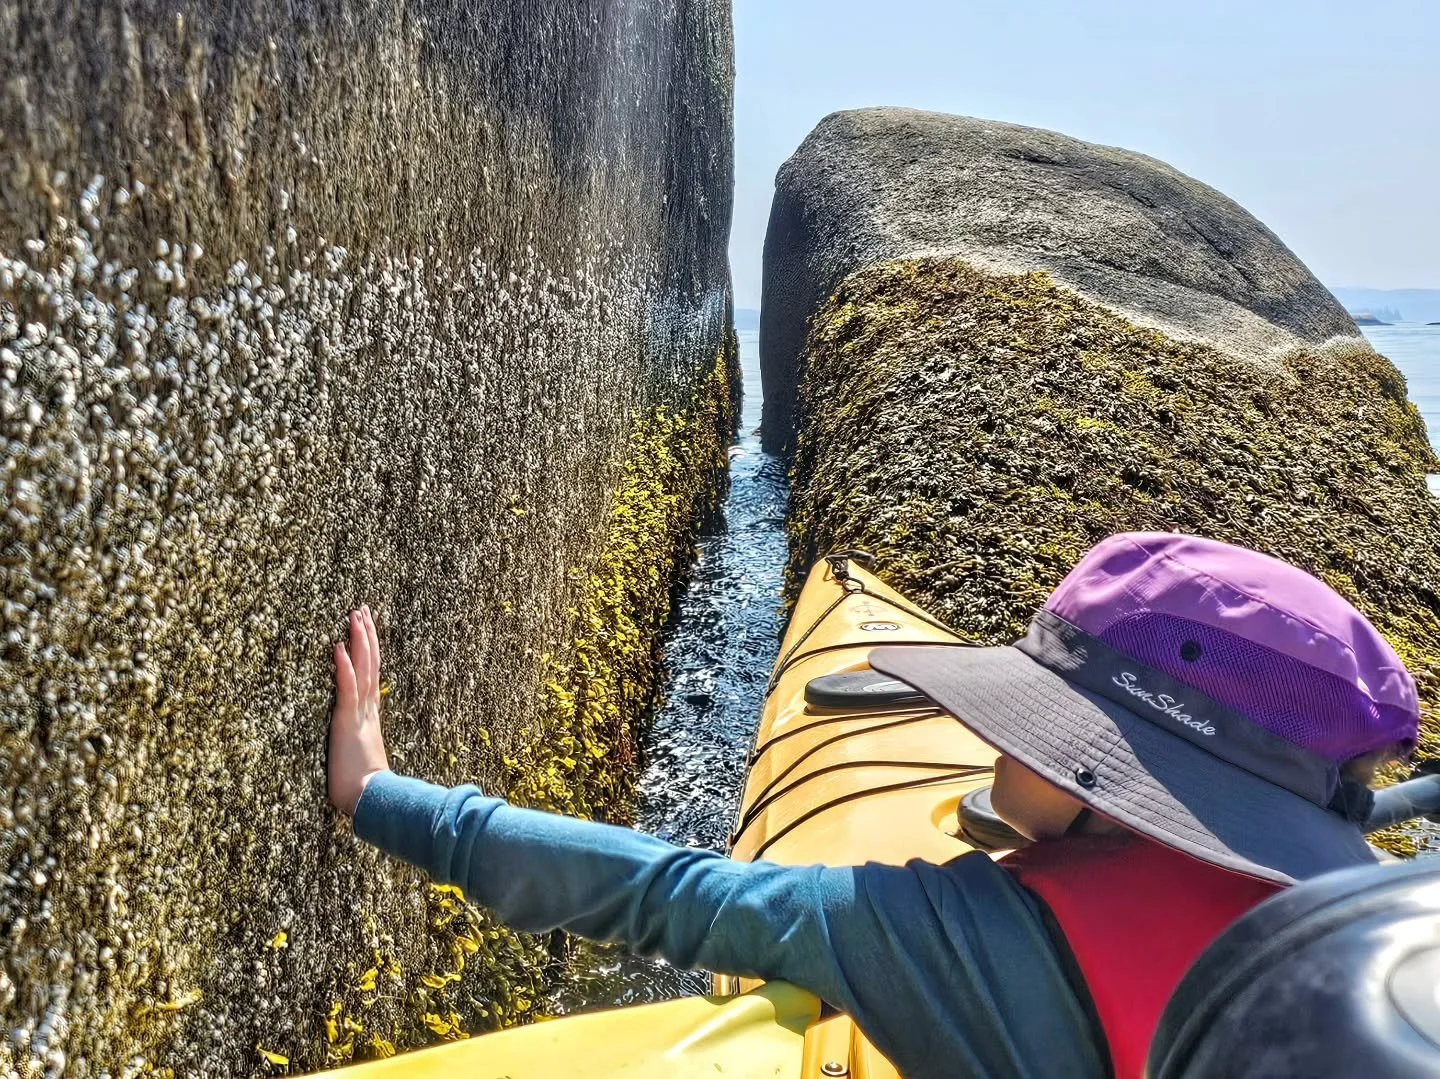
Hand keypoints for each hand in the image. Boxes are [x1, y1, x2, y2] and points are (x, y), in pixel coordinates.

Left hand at [329, 606, 390, 815]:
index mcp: (370, 715)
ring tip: (355, 616)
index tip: (367, 627)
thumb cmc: (363, 786)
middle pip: (370, 664)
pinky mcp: (347, 722)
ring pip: (362, 669)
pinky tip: (339, 648)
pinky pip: (346, 689)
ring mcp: (359, 713)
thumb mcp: (359, 756)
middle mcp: (368, 709)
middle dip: (367, 635)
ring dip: (359, 641)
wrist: (371, 800)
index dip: (369, 649)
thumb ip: (359, 743)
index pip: (371, 674)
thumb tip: (357, 744)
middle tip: (362, 609)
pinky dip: (344, 668)